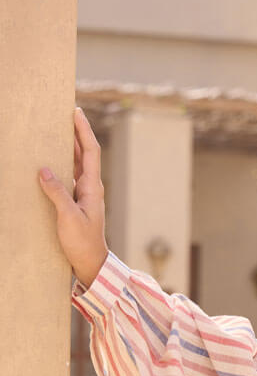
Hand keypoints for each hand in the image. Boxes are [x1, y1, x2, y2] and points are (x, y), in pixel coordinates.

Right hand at [38, 106, 108, 287]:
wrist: (91, 263)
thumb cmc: (83, 243)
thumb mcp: (68, 218)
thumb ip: (57, 193)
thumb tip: (44, 170)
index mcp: (93, 187)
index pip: (90, 151)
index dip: (83, 130)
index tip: (76, 112)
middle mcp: (91, 187)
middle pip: (85, 153)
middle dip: (76, 132)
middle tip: (65, 113)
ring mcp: (84, 194)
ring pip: (77, 163)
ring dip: (69, 146)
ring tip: (57, 130)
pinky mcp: (76, 202)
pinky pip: (69, 176)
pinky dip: (62, 164)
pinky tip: (51, 160)